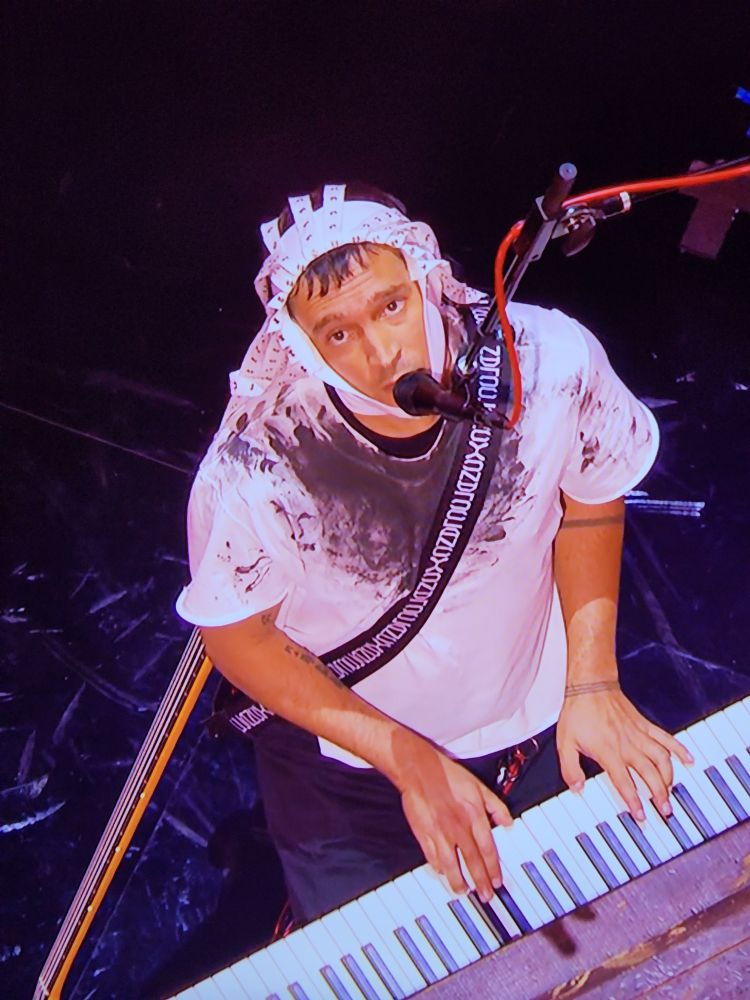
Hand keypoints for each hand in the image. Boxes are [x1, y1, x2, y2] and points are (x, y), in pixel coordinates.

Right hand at [396, 742, 511, 900]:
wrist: (419, 769)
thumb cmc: (448, 775)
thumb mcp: (478, 786)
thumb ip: (496, 805)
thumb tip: (508, 823)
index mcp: (474, 816)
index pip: (487, 849)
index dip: (493, 868)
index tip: (497, 882)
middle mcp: (458, 828)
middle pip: (472, 861)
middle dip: (480, 881)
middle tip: (485, 896)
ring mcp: (440, 833)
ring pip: (451, 865)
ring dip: (458, 881)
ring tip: (463, 892)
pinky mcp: (423, 834)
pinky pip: (432, 857)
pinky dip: (438, 868)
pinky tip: (442, 873)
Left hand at [557, 682, 693, 818]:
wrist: (590, 686)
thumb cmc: (579, 712)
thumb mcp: (565, 743)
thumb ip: (570, 769)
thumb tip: (577, 788)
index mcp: (609, 752)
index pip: (625, 783)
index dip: (634, 802)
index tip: (641, 816)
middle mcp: (627, 745)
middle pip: (650, 774)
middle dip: (660, 794)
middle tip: (665, 810)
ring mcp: (639, 734)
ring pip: (662, 759)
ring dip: (670, 777)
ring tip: (672, 791)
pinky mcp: (645, 725)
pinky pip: (666, 738)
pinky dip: (679, 749)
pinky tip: (689, 759)